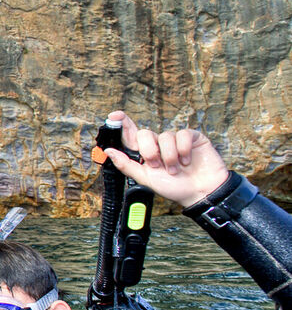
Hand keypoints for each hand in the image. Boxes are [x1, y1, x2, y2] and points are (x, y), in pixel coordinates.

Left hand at [102, 110, 229, 207]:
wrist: (201, 193)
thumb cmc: (174, 188)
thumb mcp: (146, 179)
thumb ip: (127, 165)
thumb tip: (109, 151)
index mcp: (145, 153)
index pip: (131, 134)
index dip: (122, 122)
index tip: (113, 116)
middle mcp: (158, 144)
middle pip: (144, 133)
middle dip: (149, 151)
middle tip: (157, 166)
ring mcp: (175, 140)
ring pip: (164, 136)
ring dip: (169, 156)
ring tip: (175, 169)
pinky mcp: (192, 138)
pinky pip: (182, 134)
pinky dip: (183, 149)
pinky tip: (187, 160)